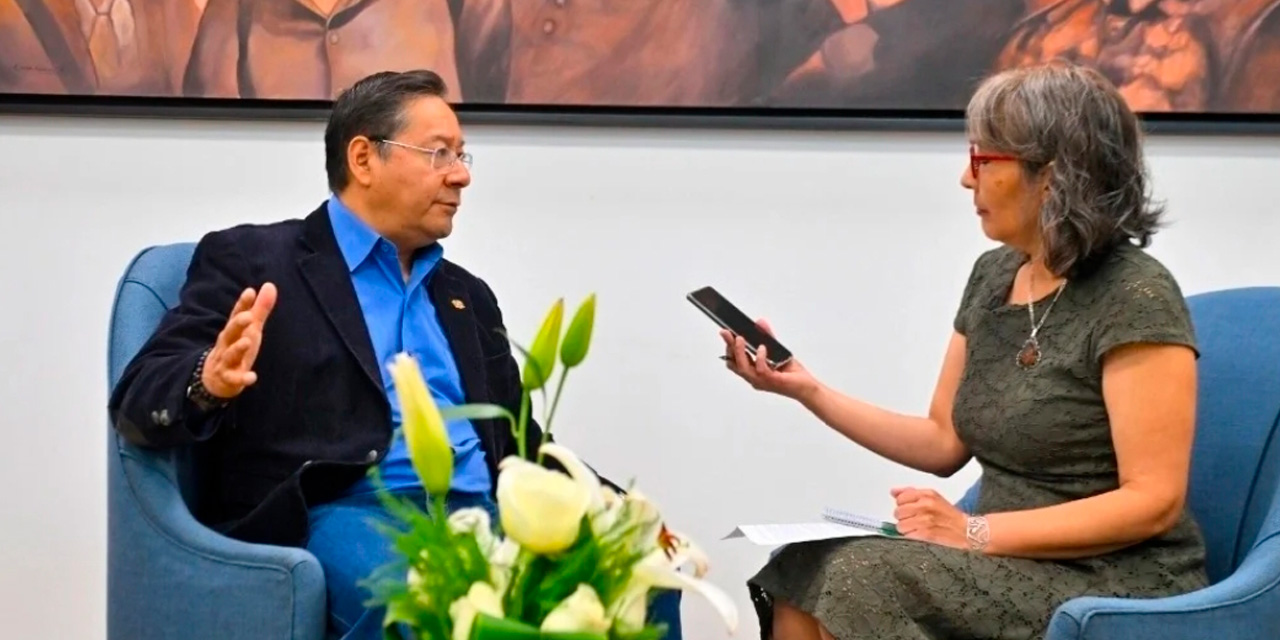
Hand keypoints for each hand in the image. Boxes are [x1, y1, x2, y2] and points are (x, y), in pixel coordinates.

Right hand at [202, 283, 276, 398]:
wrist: (215, 378)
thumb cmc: (236, 347)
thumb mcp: (250, 329)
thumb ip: (260, 309)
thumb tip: (269, 285)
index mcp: (233, 331)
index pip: (236, 315)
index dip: (242, 304)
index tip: (250, 291)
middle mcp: (227, 344)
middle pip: (230, 332)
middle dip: (237, 324)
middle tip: (248, 316)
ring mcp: (226, 361)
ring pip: (230, 355)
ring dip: (238, 348)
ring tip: (247, 342)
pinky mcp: (229, 378)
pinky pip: (235, 379)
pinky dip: (242, 378)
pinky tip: (251, 377)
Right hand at [720, 319, 818, 401]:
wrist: (807, 388)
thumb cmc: (792, 375)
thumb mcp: (778, 351)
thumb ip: (768, 337)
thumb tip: (760, 323)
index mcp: (753, 372)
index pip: (734, 362)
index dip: (728, 348)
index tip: (726, 333)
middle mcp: (754, 378)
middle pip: (734, 364)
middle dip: (729, 347)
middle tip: (727, 333)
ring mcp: (762, 381)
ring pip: (744, 368)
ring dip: (740, 352)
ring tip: (740, 339)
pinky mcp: (773, 381)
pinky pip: (761, 370)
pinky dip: (760, 358)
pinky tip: (762, 348)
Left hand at [891, 487, 967, 549]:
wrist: (966, 530)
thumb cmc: (950, 515)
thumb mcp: (933, 497)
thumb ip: (911, 493)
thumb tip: (893, 491)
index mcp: (926, 494)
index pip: (900, 498)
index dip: (903, 505)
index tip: (910, 509)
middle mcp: (925, 505)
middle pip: (898, 512)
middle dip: (904, 518)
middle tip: (914, 520)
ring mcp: (924, 520)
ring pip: (900, 525)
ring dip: (906, 529)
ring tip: (917, 528)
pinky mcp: (925, 534)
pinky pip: (906, 535)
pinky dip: (911, 536)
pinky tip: (920, 534)